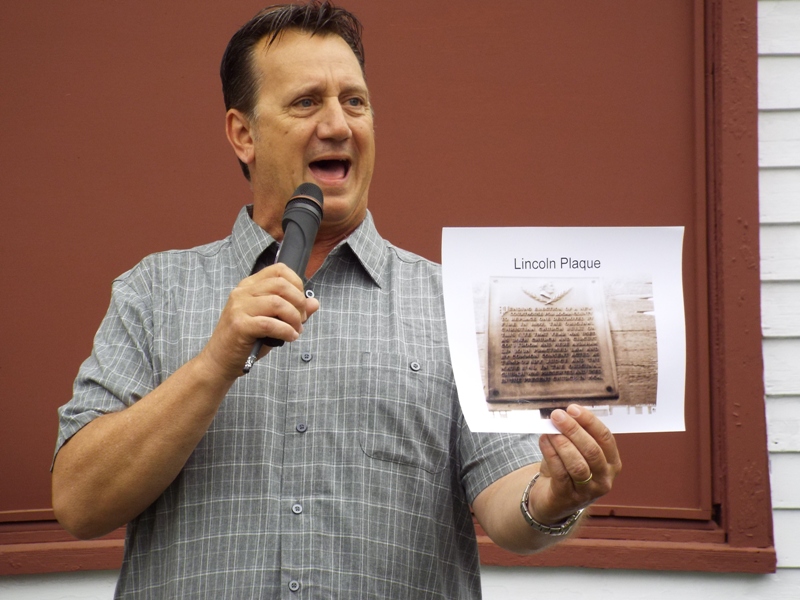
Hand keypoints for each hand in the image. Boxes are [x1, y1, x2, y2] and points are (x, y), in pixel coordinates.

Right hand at [198, 263, 319, 380]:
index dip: (297, 284)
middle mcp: (242, 292)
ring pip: (278, 303)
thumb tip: (314, 303)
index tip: (301, 303)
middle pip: (281, 285)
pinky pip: (270, 324)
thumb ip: (292, 310)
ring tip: (296, 330)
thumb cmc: (246, 340)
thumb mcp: (272, 321)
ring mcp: (239, 307)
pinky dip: (286, 331)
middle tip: (301, 319)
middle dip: (299, 302)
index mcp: (249, 286)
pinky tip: (289, 338)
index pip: (279, 270)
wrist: (219, 361)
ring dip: (294, 318)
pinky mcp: (239, 325)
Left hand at [529, 404, 621, 524]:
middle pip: (592, 450)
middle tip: (557, 416)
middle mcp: (604, 478)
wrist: (552, 500)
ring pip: (577, 464)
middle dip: (573, 430)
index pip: (605, 437)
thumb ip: (573, 435)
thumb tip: (562, 414)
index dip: (589, 421)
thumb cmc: (566, 470)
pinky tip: (544, 441)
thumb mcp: (575, 451)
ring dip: (562, 443)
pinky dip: (551, 454)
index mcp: (611, 462)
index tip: (573, 408)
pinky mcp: (568, 498)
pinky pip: (560, 473)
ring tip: (549, 430)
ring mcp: (588, 491)